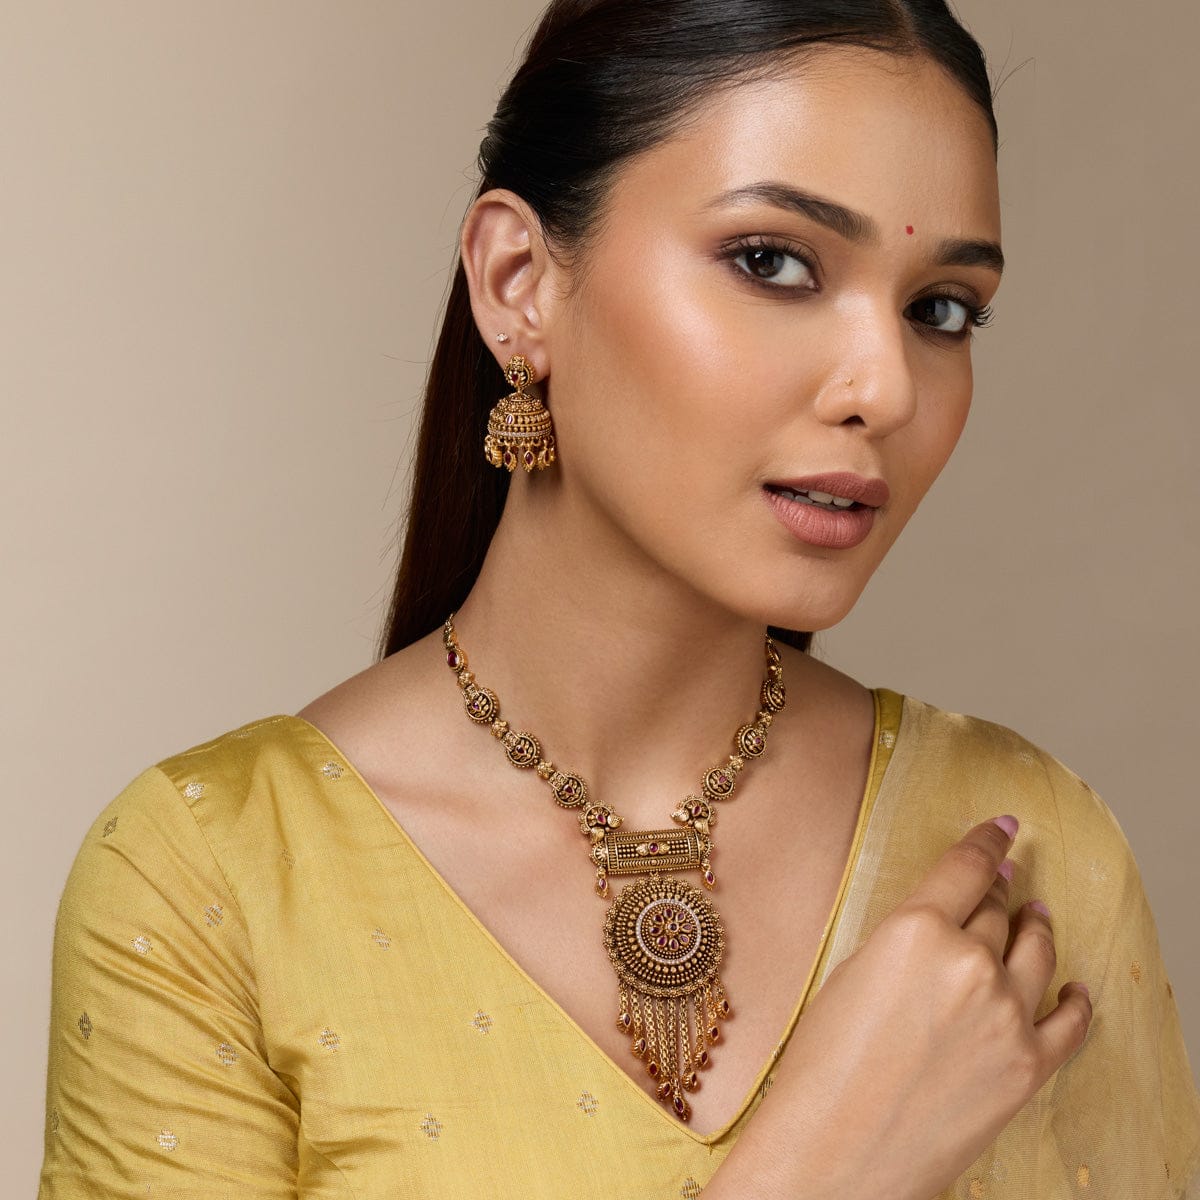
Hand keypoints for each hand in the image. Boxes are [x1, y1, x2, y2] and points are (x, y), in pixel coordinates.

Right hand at [707, 816, 1091, 1199]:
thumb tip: (945, 920)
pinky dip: (1075, 998)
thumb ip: (905, 938)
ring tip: (1039, 918)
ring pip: (1036, 953)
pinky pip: (1069, 1020)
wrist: (837, 1152)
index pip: (967, 868)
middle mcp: (970, 962)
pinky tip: (1075, 987)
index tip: (1003, 825)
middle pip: (998, 911)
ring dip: (1038, 930)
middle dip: (1000, 893)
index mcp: (916, 929)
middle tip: (1005, 882)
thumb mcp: (853, 972)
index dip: (988, 841)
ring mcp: (1006, 1015)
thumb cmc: (824, 1064)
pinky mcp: (1028, 1066)